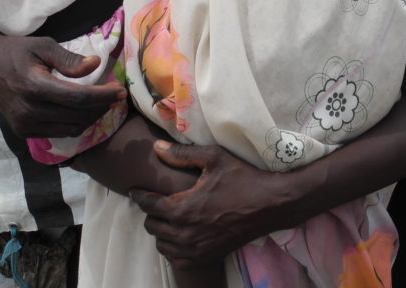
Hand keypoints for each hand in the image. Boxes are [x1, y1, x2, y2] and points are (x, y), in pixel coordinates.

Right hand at [0, 29, 125, 137]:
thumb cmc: (17, 50)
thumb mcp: (43, 45)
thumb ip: (69, 59)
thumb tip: (96, 65)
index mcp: (34, 87)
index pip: (79, 98)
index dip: (103, 96)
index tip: (121, 92)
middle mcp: (29, 111)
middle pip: (78, 115)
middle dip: (102, 106)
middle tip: (114, 95)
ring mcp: (24, 124)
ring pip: (71, 127)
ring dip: (90, 117)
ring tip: (101, 102)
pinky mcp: (23, 131)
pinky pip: (58, 132)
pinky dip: (74, 123)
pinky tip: (82, 110)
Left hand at [130, 142, 286, 266]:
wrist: (271, 205)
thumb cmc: (243, 178)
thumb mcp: (214, 158)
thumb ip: (181, 154)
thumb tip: (156, 147)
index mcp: (184, 209)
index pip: (149, 206)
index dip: (139, 196)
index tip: (134, 190)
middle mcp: (187, 234)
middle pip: (152, 226)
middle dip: (151, 212)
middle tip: (157, 200)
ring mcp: (196, 250)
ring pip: (162, 244)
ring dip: (161, 231)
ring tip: (168, 216)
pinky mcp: (206, 258)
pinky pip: (176, 258)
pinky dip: (172, 248)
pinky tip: (180, 234)